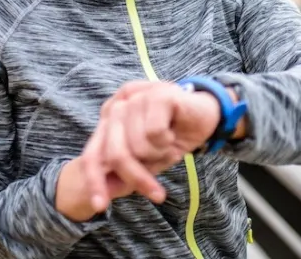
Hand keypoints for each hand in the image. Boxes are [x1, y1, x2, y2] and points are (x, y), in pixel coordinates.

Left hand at [79, 81, 221, 213]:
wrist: (208, 114)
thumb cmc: (174, 135)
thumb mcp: (148, 160)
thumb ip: (126, 172)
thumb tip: (103, 196)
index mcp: (108, 119)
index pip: (92, 154)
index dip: (95, 182)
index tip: (101, 206)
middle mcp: (118, 105)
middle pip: (114, 155)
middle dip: (137, 178)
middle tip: (158, 193)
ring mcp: (136, 96)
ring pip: (137, 146)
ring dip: (158, 154)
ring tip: (168, 144)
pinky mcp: (156, 94)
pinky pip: (154, 133)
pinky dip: (167, 141)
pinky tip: (173, 131)